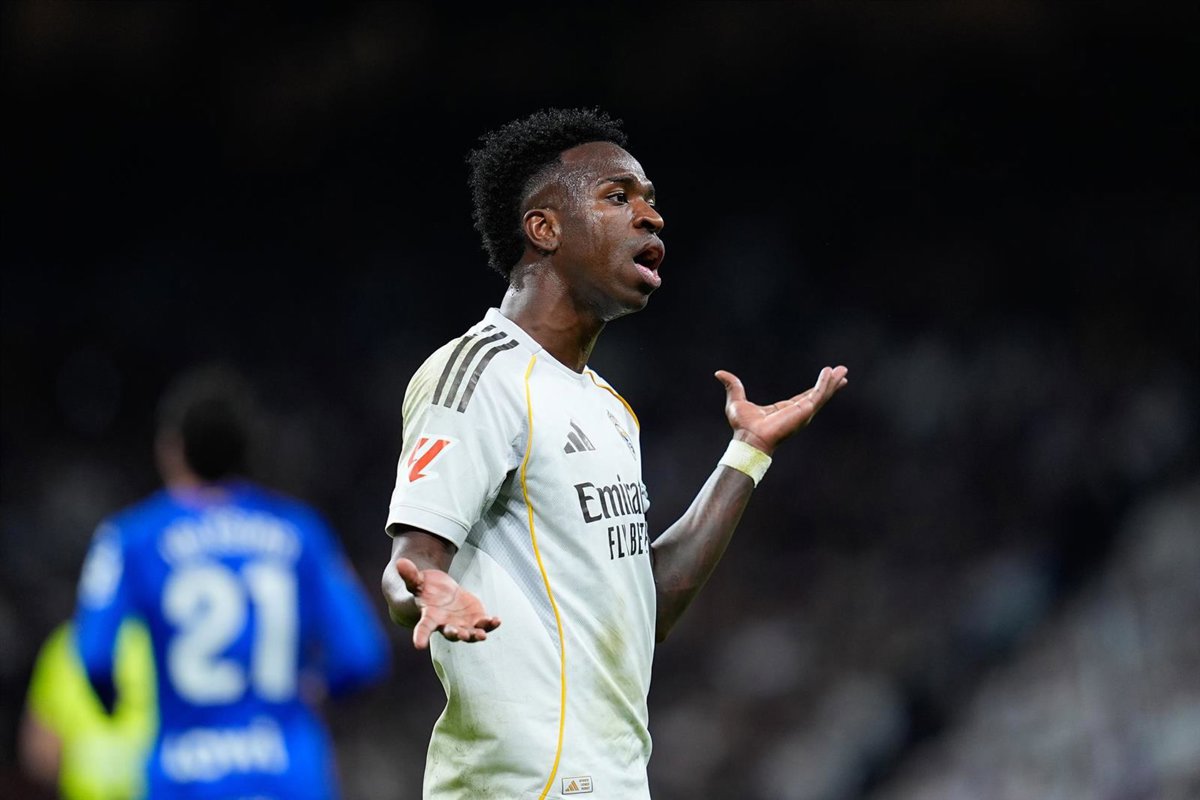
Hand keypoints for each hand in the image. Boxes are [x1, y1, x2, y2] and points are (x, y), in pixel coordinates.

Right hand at [392, 558, 500, 649]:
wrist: (439, 595)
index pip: (423, 628)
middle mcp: (445, 625)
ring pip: (470, 633)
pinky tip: (497, 621)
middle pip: (451, 633)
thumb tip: (400, 562)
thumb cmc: (425, 589)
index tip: (417, 645)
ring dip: (476, 634)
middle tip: (462, 635)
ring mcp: (461, 625)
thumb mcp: (417, 581)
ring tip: (482, 635)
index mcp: (429, 617)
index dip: (420, 636)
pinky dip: (490, 624)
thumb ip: (410, 575)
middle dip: (457, 635)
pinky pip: (483, 625)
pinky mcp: (474, 620)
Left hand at [715, 365, 847, 454]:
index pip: (805, 396)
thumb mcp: (736, 400)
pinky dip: (825, 384)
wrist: (749, 439)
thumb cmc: (742, 426)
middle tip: (843, 371)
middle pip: (818, 394)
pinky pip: (818, 394)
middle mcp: (796, 412)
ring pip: (822, 394)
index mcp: (785, 409)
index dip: (816, 387)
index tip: (827, 378)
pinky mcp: (804, 411)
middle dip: (831, 383)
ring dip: (832, 381)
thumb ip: (732, 386)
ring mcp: (802, 412)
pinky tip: (830, 373)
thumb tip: (719, 373)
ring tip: (844, 370)